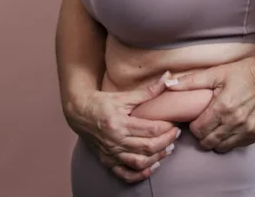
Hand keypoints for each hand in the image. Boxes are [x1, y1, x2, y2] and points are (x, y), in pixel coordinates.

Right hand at [66, 74, 181, 183]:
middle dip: (166, 141)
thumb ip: (147, 92)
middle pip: (148, 147)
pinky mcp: (108, 161)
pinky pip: (126, 174)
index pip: (150, 129)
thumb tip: (168, 79)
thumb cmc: (102, 102)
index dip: (167, 127)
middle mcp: (115, 141)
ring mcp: (111, 154)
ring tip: (168, 148)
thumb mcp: (124, 96)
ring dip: (158, 157)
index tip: (174, 122)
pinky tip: (152, 166)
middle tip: (175, 134)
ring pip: (140, 162)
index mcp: (119, 123)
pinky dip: (140, 174)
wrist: (79, 113)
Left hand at [165, 54, 254, 152]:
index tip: (194, 119)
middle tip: (202, 124)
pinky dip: (229, 141)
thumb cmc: (242, 73)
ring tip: (215, 127)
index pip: (198, 130)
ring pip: (222, 148)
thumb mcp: (215, 73)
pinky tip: (228, 129)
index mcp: (222, 108)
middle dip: (201, 136)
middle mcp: (235, 123)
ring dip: (215, 140)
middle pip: (208, 142)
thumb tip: (167, 85)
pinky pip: (237, 146)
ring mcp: (247, 131)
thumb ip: (190, 82)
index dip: (193, 126)